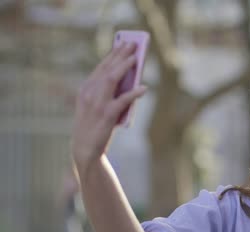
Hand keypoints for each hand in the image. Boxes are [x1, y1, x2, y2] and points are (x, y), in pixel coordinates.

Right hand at [71, 42, 145, 169]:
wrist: (84, 148)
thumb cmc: (94, 125)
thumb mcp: (96, 105)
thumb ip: (108, 92)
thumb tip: (131, 80)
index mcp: (86, 89)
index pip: (101, 67)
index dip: (113, 54)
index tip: (122, 43)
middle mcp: (89, 93)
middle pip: (107, 69)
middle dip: (120, 55)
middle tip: (132, 43)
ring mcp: (97, 103)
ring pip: (112, 79)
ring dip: (124, 67)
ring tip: (136, 58)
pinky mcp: (107, 115)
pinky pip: (123, 100)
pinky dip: (134, 93)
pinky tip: (144, 88)